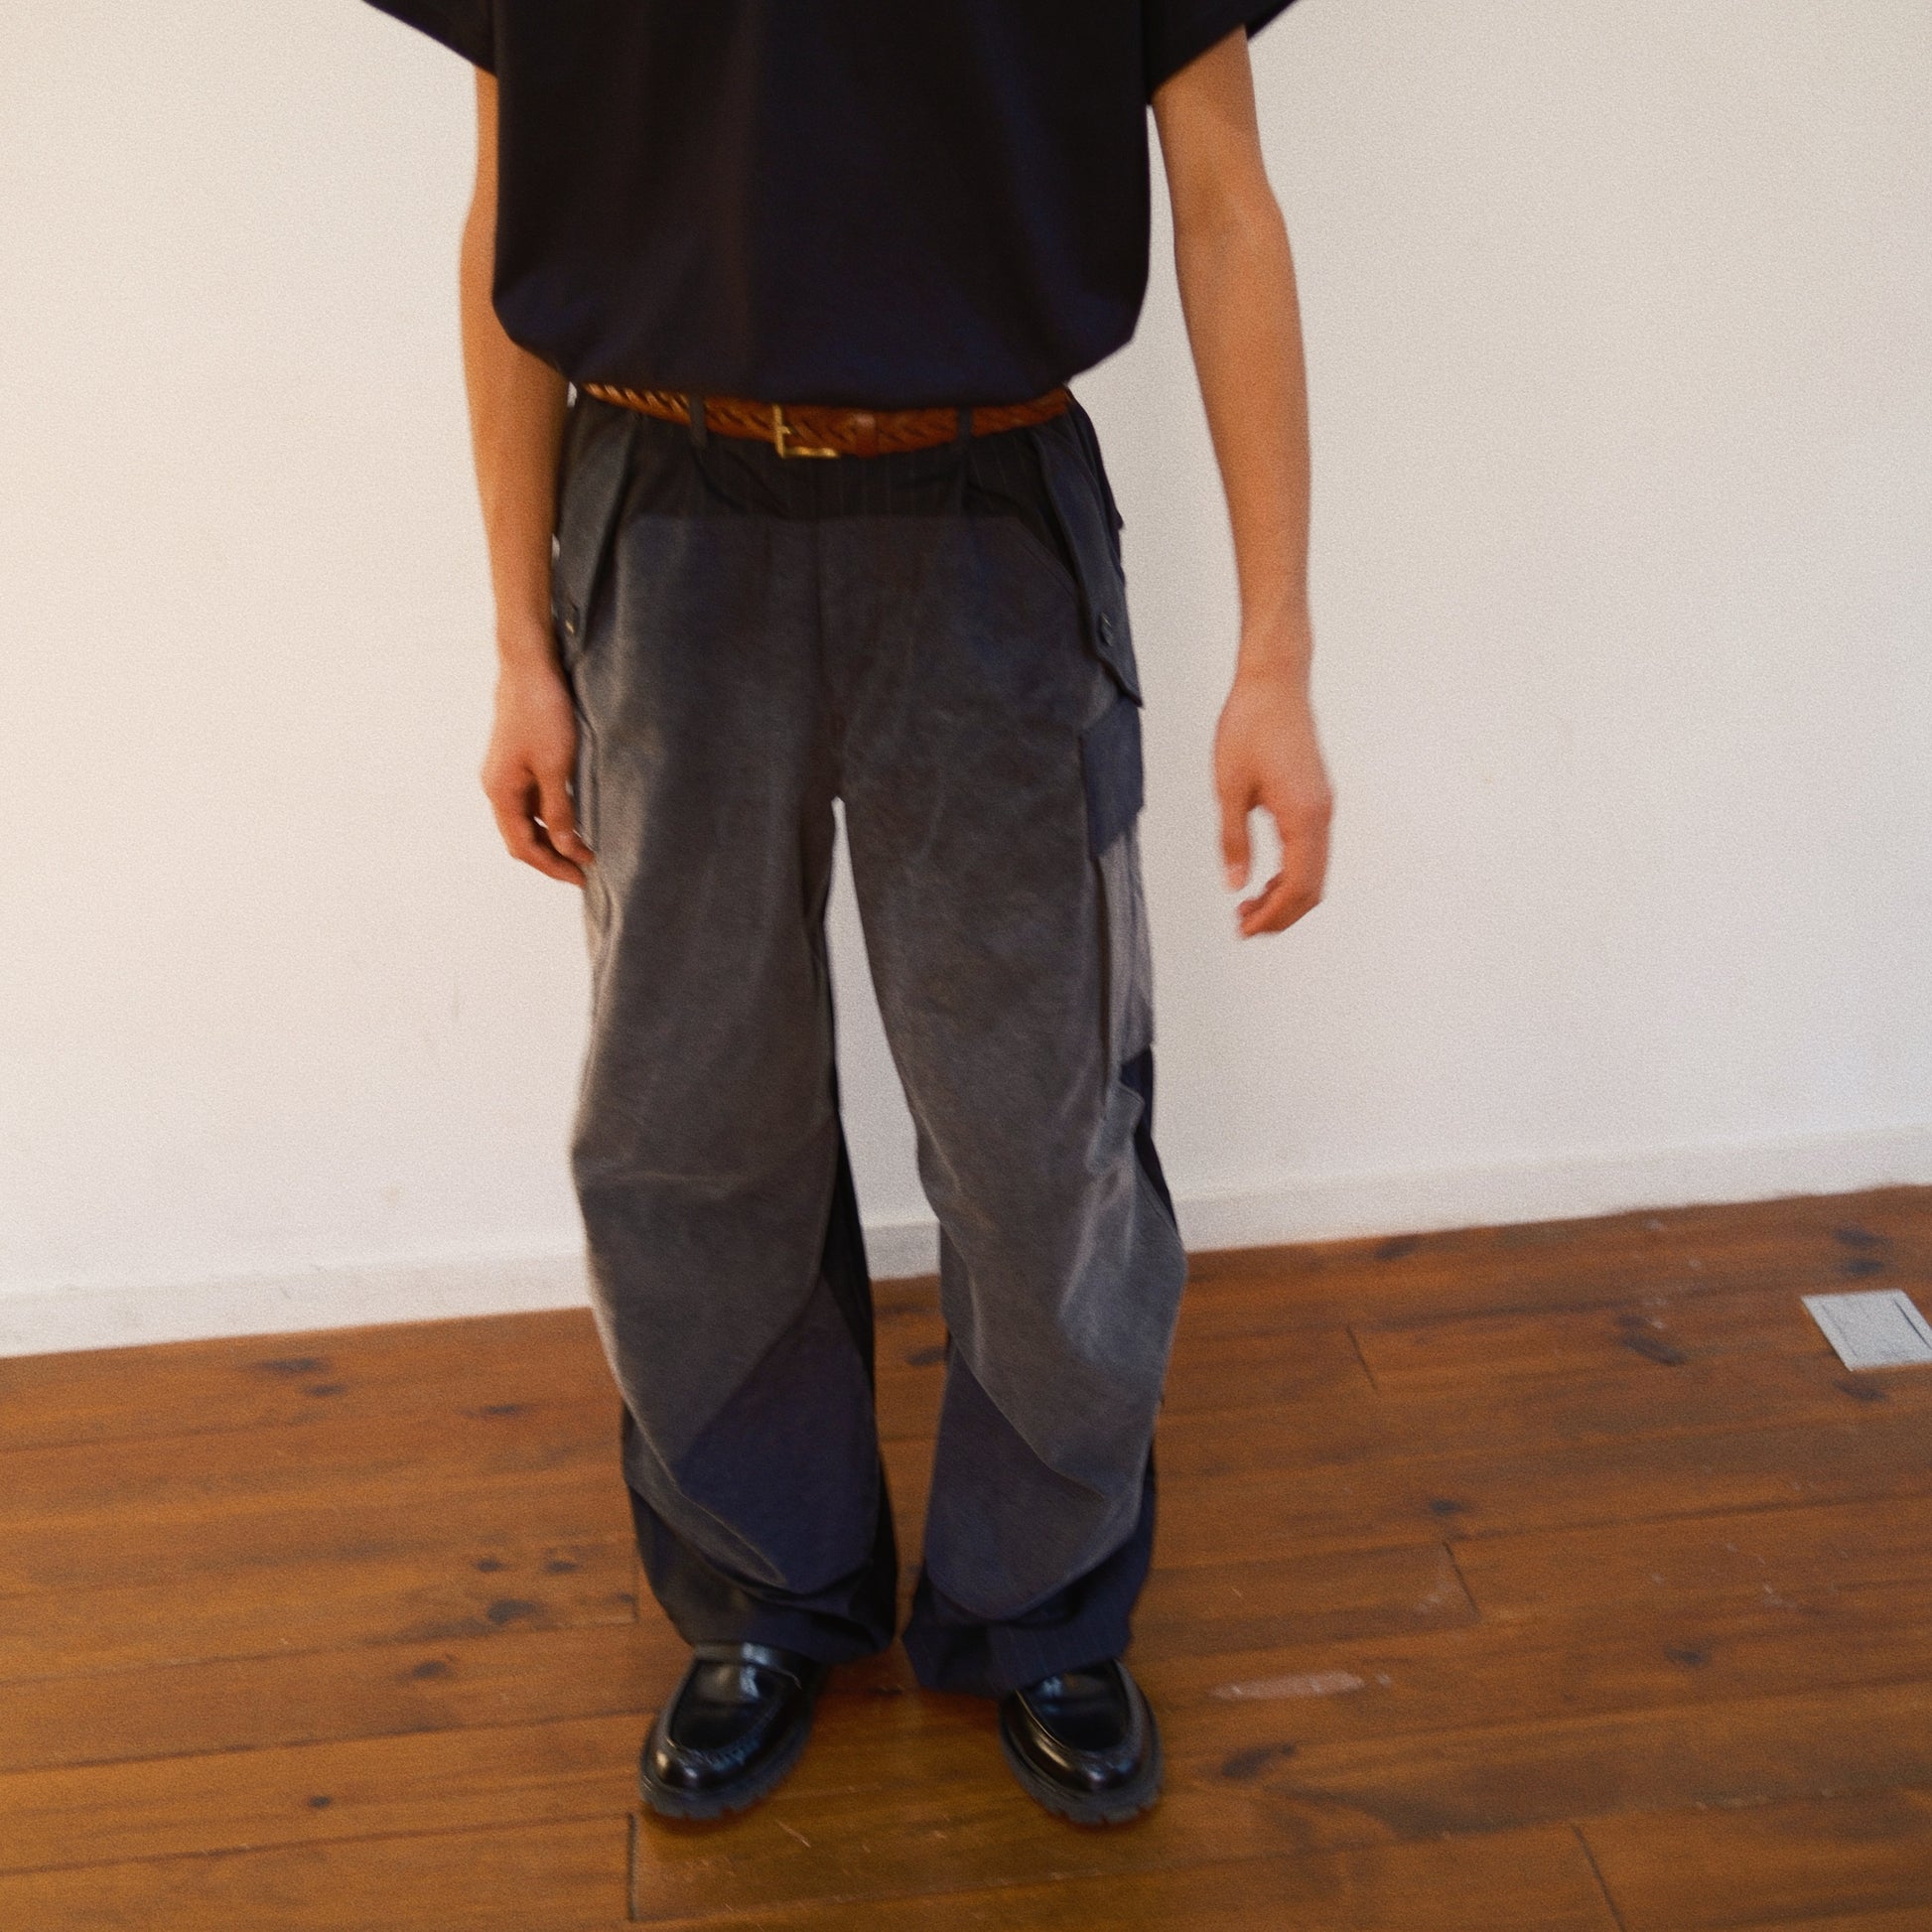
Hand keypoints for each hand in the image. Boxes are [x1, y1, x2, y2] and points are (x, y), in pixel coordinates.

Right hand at [480, 645, 594, 885]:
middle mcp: (497, 786)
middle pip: (522, 837)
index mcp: (500, 792)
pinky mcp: (518, 760)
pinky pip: (533, 800)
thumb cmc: (542, 712)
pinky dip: (552, 816)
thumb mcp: (556, 766)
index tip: (582, 878)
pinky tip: (574, 819)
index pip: (522, 847)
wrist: (529, 665)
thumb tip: (566, 848)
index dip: (552, 866)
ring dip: (553, 837)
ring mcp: (506, 774)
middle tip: (586, 871)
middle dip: (553, 857)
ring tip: (584, 850)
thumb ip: (558, 811)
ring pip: (527, 819)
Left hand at [1213, 655, 1332, 936]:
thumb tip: (1236, 886)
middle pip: (1312, 888)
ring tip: (1247, 907)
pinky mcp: (1317, 798)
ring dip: (1286, 896)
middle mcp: (1321, 816)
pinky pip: (1313, 851)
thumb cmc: (1249, 727)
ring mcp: (1323, 807)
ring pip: (1315, 871)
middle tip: (1243, 927)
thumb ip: (1233, 841)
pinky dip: (1292, 873)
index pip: (1296, 887)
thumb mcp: (1229, 788)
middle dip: (1280, 914)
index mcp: (1303, 818)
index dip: (1271, 916)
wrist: (1274, 682)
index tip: (1243, 930)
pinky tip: (1264, 877)